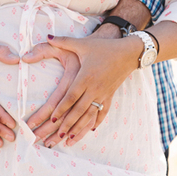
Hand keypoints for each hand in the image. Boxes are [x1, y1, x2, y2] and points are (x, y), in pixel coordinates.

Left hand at [23, 33, 141, 147]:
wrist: (129, 52)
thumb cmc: (103, 48)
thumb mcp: (83, 44)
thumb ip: (63, 42)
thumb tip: (47, 36)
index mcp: (85, 76)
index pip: (71, 96)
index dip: (62, 108)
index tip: (52, 119)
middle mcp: (94, 88)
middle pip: (79, 110)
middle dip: (67, 124)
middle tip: (56, 135)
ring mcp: (103, 94)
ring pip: (90, 114)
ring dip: (79, 127)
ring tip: (69, 139)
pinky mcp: (110, 96)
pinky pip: (103, 112)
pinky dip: (97, 121)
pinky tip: (90, 130)